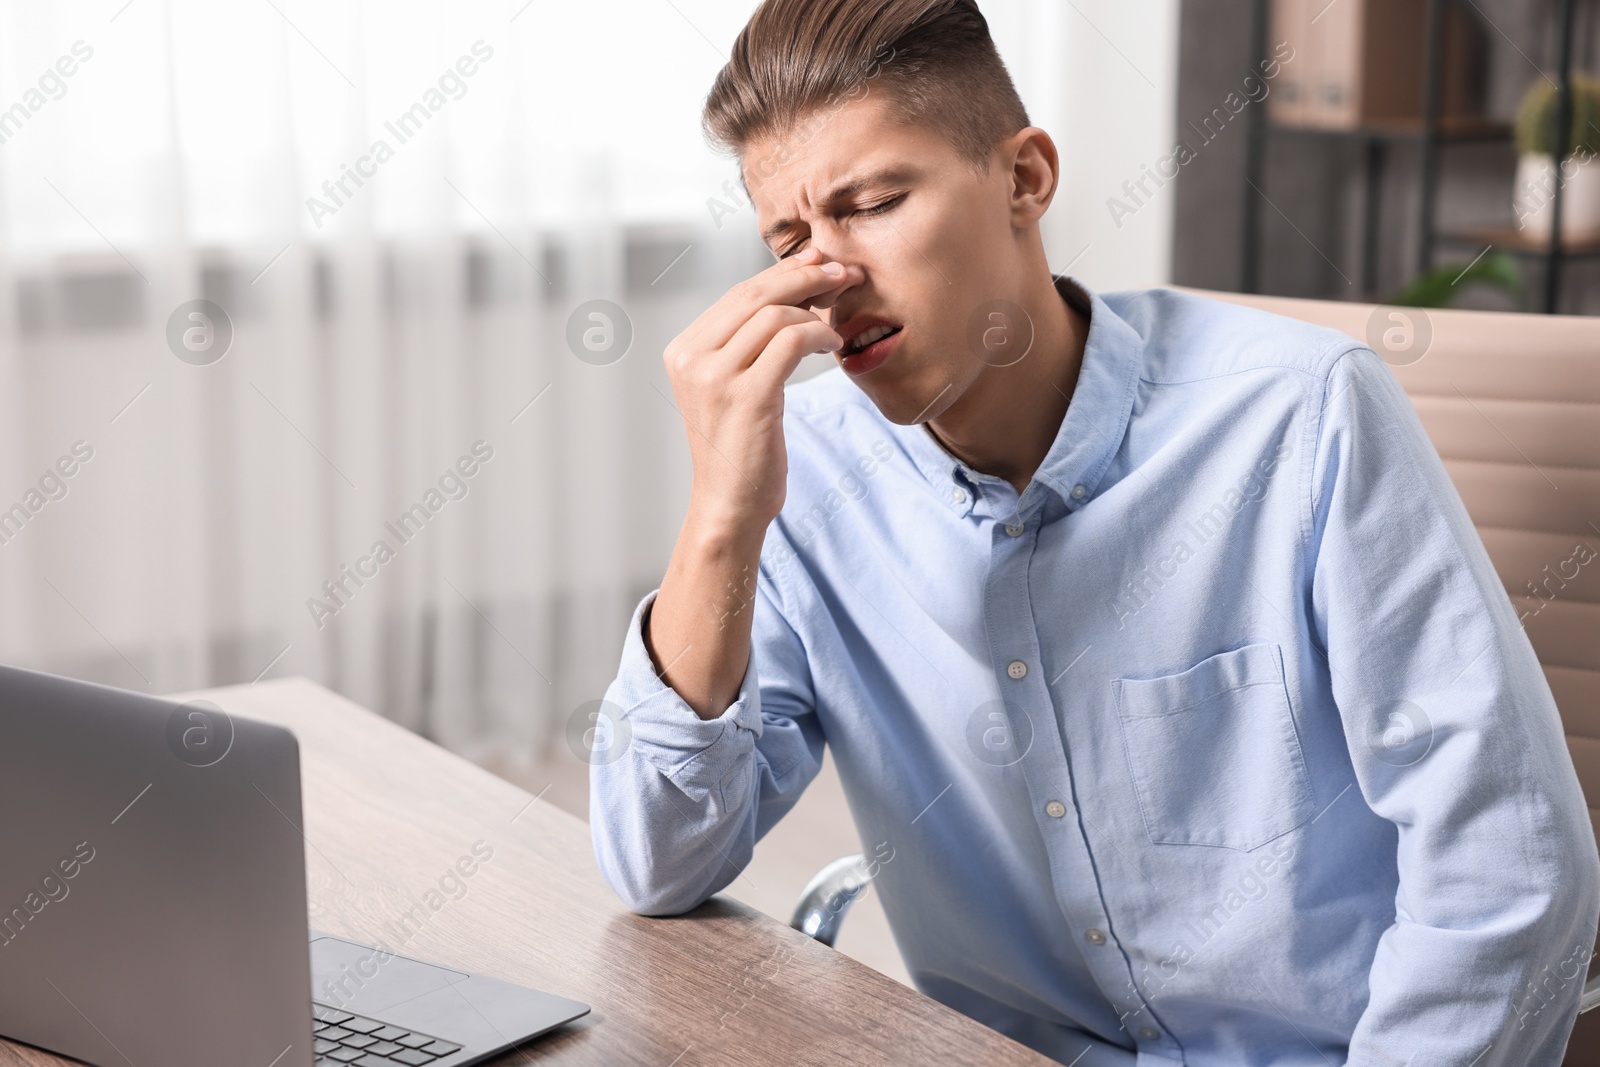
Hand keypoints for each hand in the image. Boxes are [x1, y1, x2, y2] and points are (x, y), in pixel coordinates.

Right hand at [662, 246, 861, 535]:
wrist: (729, 505)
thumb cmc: (739, 448)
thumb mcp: (732, 386)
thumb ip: (747, 342)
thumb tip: (792, 287)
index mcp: (683, 350)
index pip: (739, 294)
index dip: (784, 274)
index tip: (820, 264)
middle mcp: (692, 358)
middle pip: (756, 294)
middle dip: (806, 277)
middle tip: (844, 273)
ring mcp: (715, 377)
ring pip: (775, 315)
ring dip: (816, 312)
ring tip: (836, 327)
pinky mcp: (747, 396)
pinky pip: (791, 342)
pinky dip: (819, 335)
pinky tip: (832, 345)